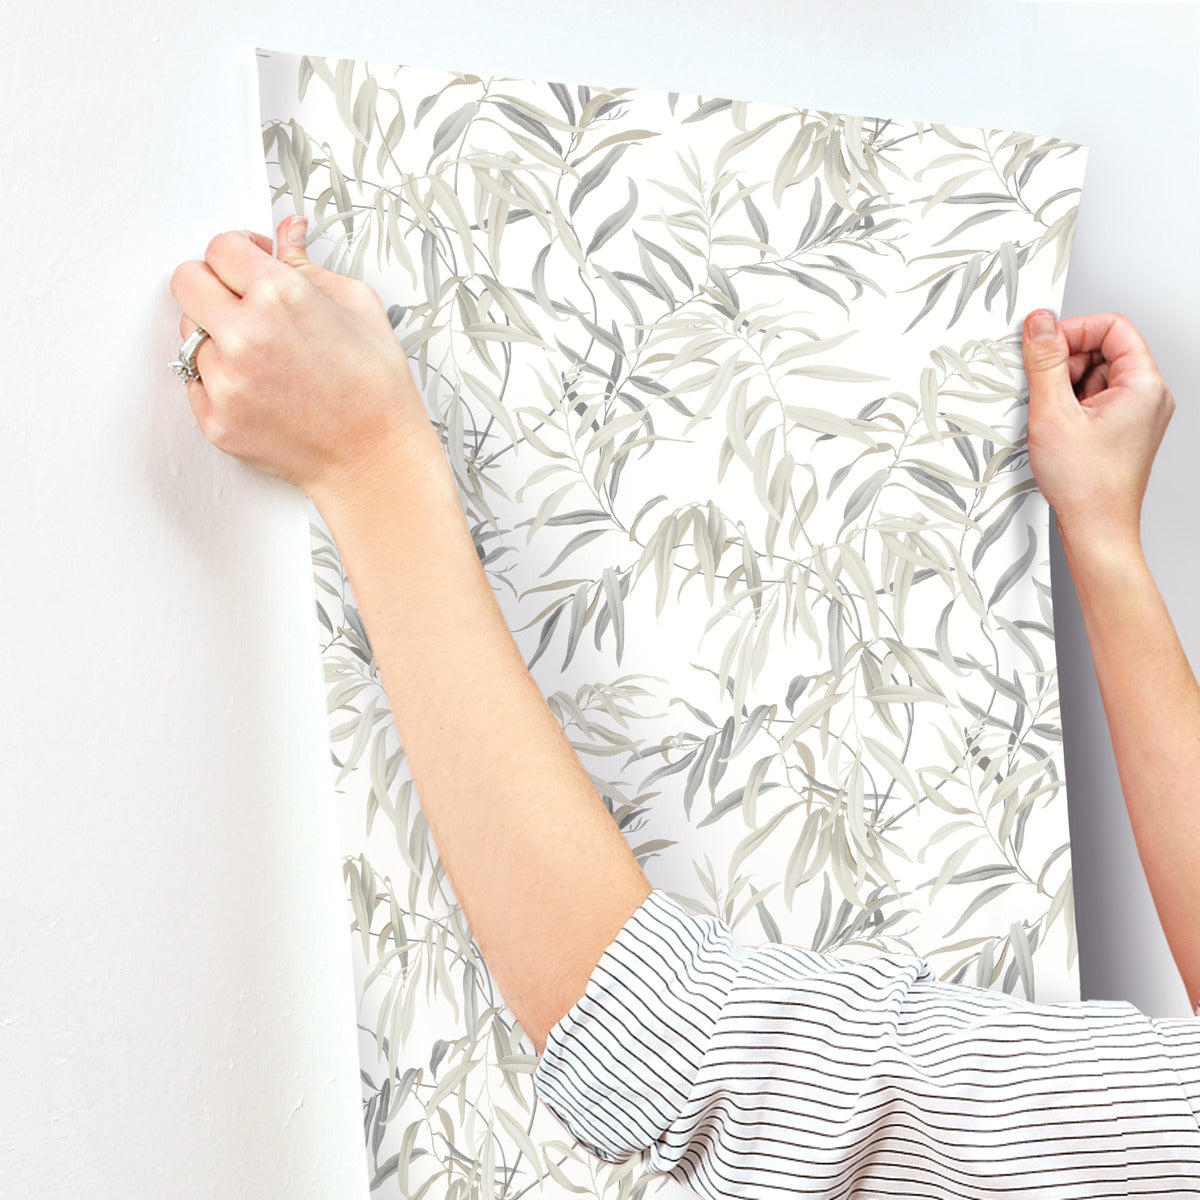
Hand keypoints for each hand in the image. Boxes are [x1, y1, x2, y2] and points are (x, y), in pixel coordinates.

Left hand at [169, 214, 430, 505]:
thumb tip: (287, 236)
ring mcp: (225, 381)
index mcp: (280, 296)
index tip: (249, 262)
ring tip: (262, 354)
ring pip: (189, 334)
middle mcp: (244, 336)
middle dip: (213, 283)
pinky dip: (219, 380)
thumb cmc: (376, 391)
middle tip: (241, 299)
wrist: (376, 459)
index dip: (238, 250)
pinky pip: (195, 382)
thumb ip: (309, 265)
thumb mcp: (359, 306)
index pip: (220, 247)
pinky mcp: (216, 419)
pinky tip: (259, 386)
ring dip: (216, 336)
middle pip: (186, 282)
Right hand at [1021, 308, 1174, 549]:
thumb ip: (1045, 361)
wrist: (1097, 530)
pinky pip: (1094, 401)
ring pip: (1095, 376)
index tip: (1043, 344)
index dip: (1074, 330)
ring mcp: (1136, 415)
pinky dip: (1070, 407)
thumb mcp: (1053, 413)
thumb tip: (1040, 323)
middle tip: (1042, 388)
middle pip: (1103, 351)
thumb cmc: (1086, 485)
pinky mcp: (1122, 431)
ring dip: (1065, 387)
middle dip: (1066, 362)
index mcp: (1143, 385)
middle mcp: (1147, 397)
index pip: (1112, 328)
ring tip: (1052, 417)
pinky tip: (1057, 429)